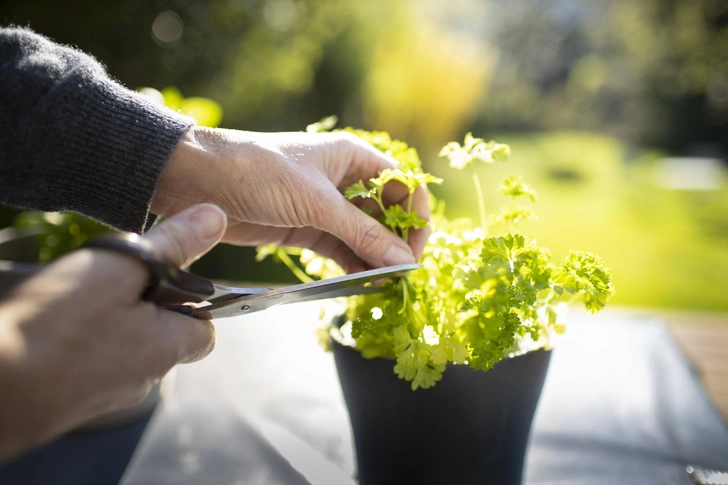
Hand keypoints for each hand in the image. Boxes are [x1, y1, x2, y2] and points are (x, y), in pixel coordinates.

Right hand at [0, 204, 225, 459]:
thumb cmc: (54, 329)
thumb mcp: (119, 269)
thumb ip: (170, 245)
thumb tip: (215, 219)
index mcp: (166, 349)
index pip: (205, 330)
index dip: (196, 301)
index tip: (171, 276)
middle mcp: (143, 379)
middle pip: (162, 334)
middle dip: (144, 303)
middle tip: (111, 278)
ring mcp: (105, 394)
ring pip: (122, 347)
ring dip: (109, 319)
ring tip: (75, 297)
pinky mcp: (70, 400)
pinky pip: (89, 362)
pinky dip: (80, 340)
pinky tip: (52, 323)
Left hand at [152, 127, 430, 272]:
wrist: (199, 181)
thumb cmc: (259, 172)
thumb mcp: (316, 202)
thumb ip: (361, 232)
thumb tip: (404, 261)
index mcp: (353, 158)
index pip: (402, 185)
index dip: (415, 215)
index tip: (417, 248)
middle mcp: (345, 181)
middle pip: (387, 213)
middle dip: (397, 242)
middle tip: (402, 274)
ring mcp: (326, 207)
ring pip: (364, 235)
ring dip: (376, 258)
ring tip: (385, 285)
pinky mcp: (306, 229)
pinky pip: (341, 249)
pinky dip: (353, 265)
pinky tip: (363, 282)